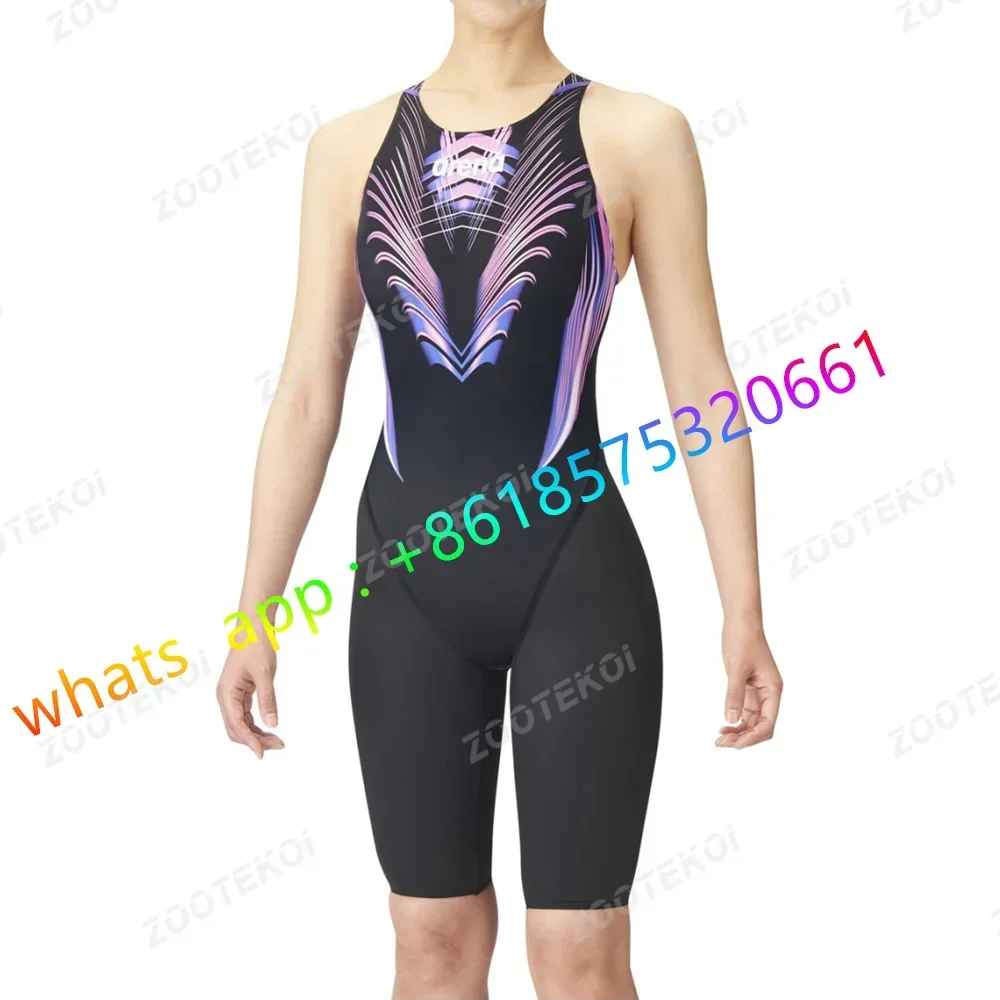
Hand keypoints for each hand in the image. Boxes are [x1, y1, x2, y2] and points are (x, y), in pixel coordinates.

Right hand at [216, 643, 284, 758]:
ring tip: (277, 741)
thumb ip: (267, 699)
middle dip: (254, 741)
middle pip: (236, 729)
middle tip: (278, 745)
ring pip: (240, 724)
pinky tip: (269, 729)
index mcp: (226, 692)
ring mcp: (231, 695)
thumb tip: (272, 723)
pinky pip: (245, 716)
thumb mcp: (264, 673)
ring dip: (256, 735)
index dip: (250, 741)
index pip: (236, 724)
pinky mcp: (239, 693)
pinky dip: (256, 725)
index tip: (262, 753)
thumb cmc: (256, 645)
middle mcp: (225, 696)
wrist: (252, 628)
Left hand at [716, 624, 782, 748]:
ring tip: (720, 740)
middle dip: (744, 737)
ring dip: (738, 732)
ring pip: (752, 720)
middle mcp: (769, 693)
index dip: (753, 737)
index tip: (735, 744)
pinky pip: (745, 711)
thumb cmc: (742, 640)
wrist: (740, 622)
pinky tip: (723, 727)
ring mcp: (759, 691)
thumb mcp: (736, 668)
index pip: (768, 723)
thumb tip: (731, 720)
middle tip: (722, 744)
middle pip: (761, 726)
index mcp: (773, 689)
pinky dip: (735, 720)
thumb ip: (734, 694)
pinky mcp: (749, 687)